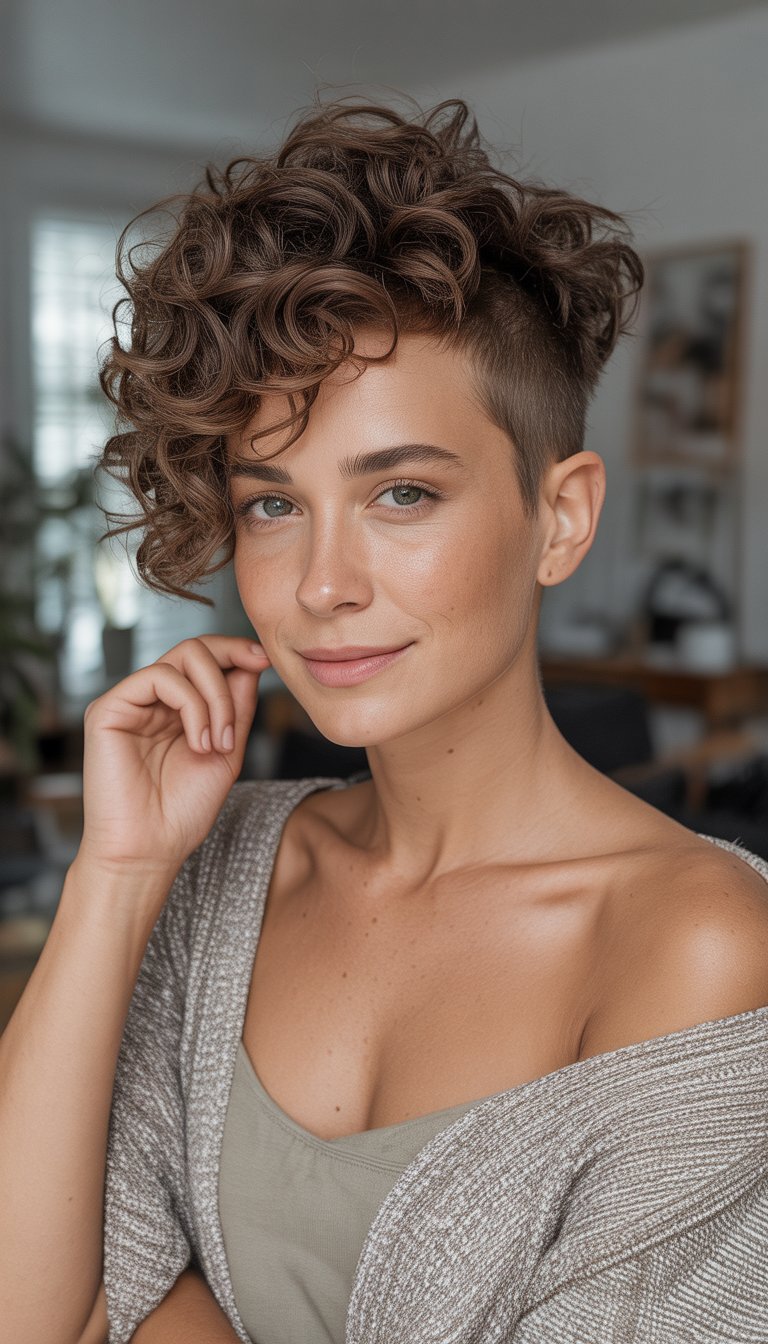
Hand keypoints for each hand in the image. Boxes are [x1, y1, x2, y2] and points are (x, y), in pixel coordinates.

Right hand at [76, 635, 270, 880]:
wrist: (151, 849)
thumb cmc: (184, 810)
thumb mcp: (227, 752)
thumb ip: (237, 707)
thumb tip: (252, 662)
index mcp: (176, 708)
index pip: (206, 659)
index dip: (236, 651)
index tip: (266, 661)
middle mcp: (151, 699)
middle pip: (195, 648)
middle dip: (229, 673)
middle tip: (236, 725)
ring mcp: (130, 701)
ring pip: (182, 657)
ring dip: (215, 699)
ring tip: (218, 744)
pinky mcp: (108, 708)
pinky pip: (159, 677)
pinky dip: (192, 705)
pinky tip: (197, 742)